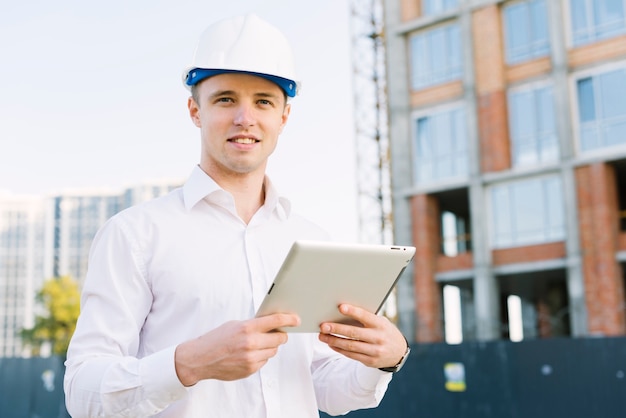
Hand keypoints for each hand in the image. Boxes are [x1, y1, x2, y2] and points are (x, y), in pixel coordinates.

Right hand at [175, 313, 299, 385]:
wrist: (200, 359)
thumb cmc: (216, 339)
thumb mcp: (235, 325)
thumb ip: (253, 324)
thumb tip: (272, 323)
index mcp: (247, 328)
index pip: (276, 321)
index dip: (289, 319)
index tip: (296, 319)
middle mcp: (251, 343)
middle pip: (280, 338)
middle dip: (281, 335)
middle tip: (277, 332)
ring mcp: (251, 358)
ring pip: (273, 350)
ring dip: (269, 346)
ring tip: (256, 344)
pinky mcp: (250, 369)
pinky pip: (264, 361)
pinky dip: (261, 356)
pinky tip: (249, 353)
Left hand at [318, 304, 406, 368]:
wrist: (399, 352)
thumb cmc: (384, 331)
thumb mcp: (381, 322)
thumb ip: (366, 319)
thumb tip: (342, 314)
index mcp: (381, 325)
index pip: (365, 316)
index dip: (353, 312)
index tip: (340, 307)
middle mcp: (378, 338)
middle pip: (354, 333)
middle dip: (337, 329)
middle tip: (323, 326)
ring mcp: (375, 351)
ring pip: (350, 346)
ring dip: (334, 341)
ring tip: (322, 336)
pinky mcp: (370, 361)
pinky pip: (351, 355)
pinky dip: (339, 349)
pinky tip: (331, 344)